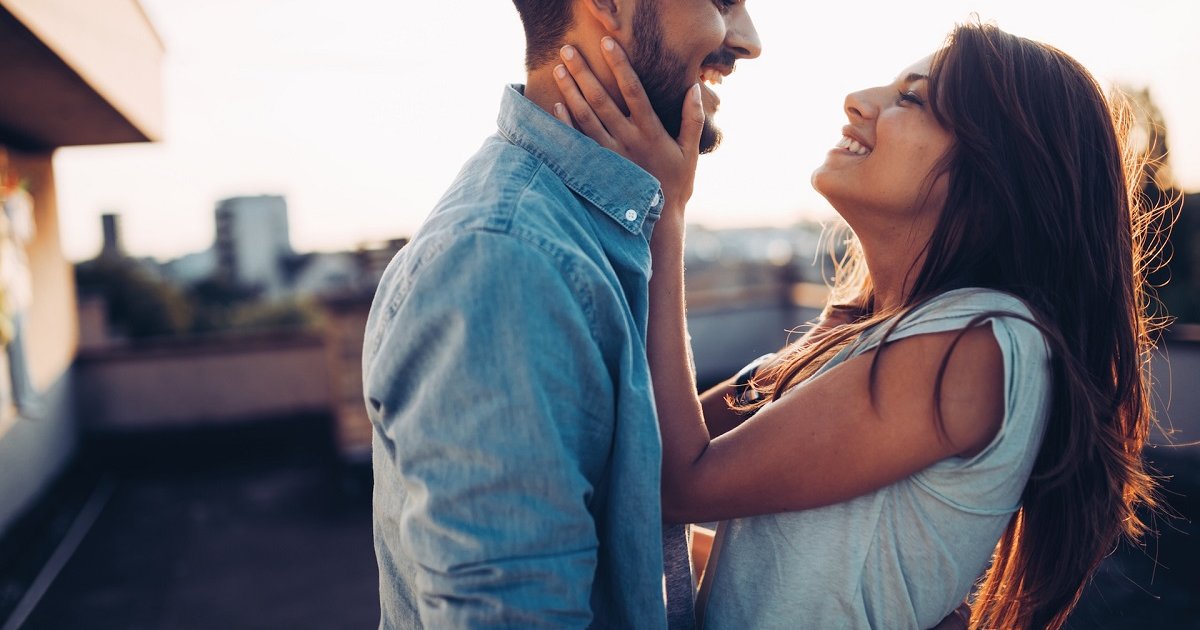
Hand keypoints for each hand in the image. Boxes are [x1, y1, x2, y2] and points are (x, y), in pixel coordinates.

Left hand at [552, 37, 702, 212]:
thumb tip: (694, 88)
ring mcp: (610, 155)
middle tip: (569, 50)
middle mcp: (628, 140)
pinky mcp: (598, 168)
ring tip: (559, 70)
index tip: (608, 43)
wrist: (658, 221)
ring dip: (571, 92)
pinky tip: (557, 105)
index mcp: (651, 132)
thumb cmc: (677, 183)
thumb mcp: (690, 151)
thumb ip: (692, 119)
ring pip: (586, 118)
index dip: (620, 66)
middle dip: (584, 72)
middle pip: (602, 100)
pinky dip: (566, 123)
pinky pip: (578, 142)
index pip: (634, 90)